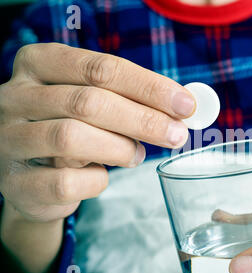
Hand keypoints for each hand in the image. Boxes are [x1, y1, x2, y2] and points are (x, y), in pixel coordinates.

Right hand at [0, 43, 194, 221]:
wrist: (31, 173)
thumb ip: (129, 99)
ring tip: (137, 155)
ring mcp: (10, 139)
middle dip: (144, 120)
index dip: (149, 86)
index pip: (101, 67)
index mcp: (40, 64)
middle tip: (177, 135)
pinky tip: (102, 175)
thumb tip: (182, 107)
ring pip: (72, 138)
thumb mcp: (93, 102)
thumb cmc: (72, 127)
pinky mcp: (16, 181)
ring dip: (120, 149)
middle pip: (89, 102)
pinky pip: (65, 182)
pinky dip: (96, 181)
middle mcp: (16, 96)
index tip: (186, 105)